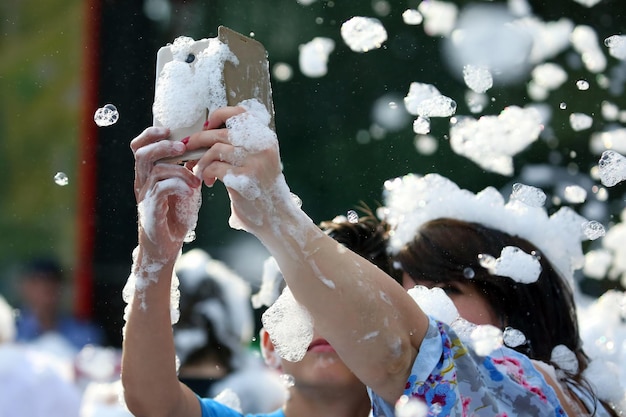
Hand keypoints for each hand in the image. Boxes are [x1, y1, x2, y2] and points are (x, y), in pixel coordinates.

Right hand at [130, 127, 201, 263]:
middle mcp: (142, 184)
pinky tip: (190, 191)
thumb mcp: (182, 190)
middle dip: (163, 146)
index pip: (139, 147)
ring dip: (180, 171)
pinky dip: (178, 185)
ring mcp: (145, 197)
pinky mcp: (151, 210)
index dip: (150, 134)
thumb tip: (198, 154)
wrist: (165, 249)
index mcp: (147, 176)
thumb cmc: (174, 219)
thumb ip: (186, 172)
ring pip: (155, 170)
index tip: (169, 130)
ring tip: (196, 180)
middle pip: (142, 154)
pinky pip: (161, 189)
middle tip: (182, 148)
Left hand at [186, 104, 298, 235]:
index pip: (240, 114)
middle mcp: (262, 146)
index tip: (207, 126)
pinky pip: (215, 168)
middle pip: (221, 132)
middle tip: (187, 148)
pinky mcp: (245, 179)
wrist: (278, 219)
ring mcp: (255, 162)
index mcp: (266, 139)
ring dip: (200, 161)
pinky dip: (206, 174)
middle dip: (198, 139)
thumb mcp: (261, 163)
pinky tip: (208, 182)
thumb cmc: (263, 192)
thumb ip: (243, 148)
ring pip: (215, 149)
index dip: (219, 116)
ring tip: (198, 171)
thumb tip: (208, 134)